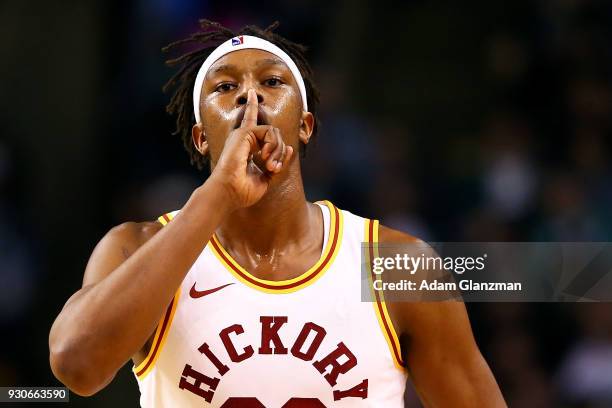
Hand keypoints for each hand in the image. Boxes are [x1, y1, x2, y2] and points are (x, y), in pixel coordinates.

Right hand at [208, 89, 293, 209]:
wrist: (229, 192)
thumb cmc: (243, 190)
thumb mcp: (266, 177)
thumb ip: (277, 163)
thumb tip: (289, 148)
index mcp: (246, 147)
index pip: (252, 125)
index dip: (252, 107)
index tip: (252, 93)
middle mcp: (243, 139)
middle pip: (273, 134)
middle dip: (279, 151)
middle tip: (273, 168)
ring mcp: (243, 135)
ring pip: (273, 132)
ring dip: (276, 150)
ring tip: (269, 165)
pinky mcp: (244, 133)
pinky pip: (269, 131)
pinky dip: (272, 146)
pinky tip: (264, 157)